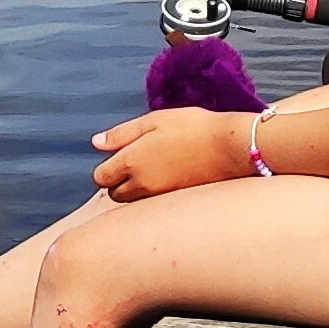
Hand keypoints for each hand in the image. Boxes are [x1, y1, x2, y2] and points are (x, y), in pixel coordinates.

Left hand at [87, 106, 255, 201]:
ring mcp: (160, 197)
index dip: (108, 168)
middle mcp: (142, 184)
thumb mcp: (154, 121)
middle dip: (119, 183)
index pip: (101, 177)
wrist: (231, 147)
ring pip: (134, 203)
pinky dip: (154, 197)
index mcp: (132, 161)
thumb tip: (96, 143)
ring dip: (136, 191)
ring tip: (156, 171)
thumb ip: (121, 134)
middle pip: (115, 194)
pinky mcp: (176, 204)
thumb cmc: (193, 127)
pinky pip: (153, 207)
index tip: (122, 157)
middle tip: (139, 164)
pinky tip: (170, 180)